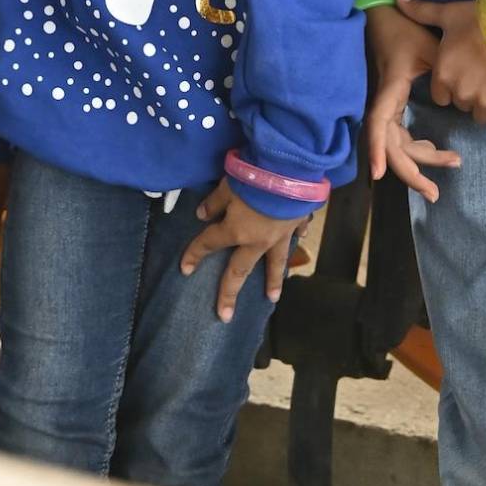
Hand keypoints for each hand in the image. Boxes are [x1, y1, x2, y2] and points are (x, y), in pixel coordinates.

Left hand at [180, 178, 302, 322]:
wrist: (292, 169)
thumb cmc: (254, 175)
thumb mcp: (227, 185)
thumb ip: (215, 203)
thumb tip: (201, 215)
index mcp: (236, 230)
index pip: (209, 244)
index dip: (195, 255)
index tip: (184, 270)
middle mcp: (257, 240)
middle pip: (240, 270)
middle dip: (230, 293)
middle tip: (224, 316)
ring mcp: (280, 234)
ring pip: (274, 263)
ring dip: (273, 281)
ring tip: (272, 298)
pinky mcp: (298, 222)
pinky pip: (296, 235)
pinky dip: (297, 239)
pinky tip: (300, 241)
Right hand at [363, 7, 459, 199]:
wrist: (382, 13)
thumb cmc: (404, 29)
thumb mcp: (428, 47)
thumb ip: (446, 70)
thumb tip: (464, 93)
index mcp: (390, 90)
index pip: (379, 125)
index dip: (378, 150)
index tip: (379, 175)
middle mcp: (383, 102)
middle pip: (390, 146)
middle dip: (411, 170)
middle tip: (436, 192)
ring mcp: (385, 104)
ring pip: (396, 143)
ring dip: (419, 158)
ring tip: (453, 161)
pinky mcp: (391, 102)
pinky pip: (399, 133)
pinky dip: (416, 146)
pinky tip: (435, 151)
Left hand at [395, 0, 485, 138]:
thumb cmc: (481, 18)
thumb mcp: (448, 13)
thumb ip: (421, 11)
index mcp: (443, 74)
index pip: (441, 96)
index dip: (451, 86)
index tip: (464, 73)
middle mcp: (461, 93)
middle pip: (462, 105)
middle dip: (470, 94)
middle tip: (484, 75)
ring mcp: (485, 104)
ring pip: (482, 117)